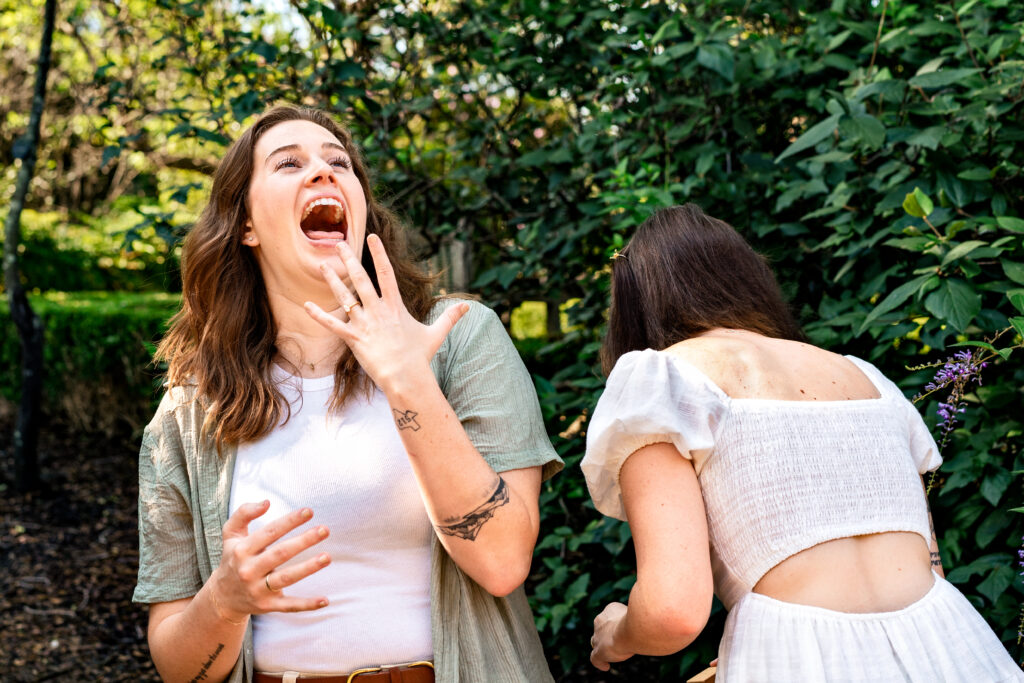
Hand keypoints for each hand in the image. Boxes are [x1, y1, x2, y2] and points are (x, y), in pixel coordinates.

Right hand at [209, 501, 331, 622]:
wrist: (221, 597)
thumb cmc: (233, 558)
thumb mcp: (231, 535)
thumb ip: (244, 513)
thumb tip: (266, 502)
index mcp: (242, 550)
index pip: (269, 532)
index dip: (289, 521)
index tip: (309, 511)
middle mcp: (249, 570)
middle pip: (280, 554)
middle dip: (304, 541)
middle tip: (325, 530)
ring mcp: (258, 589)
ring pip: (286, 578)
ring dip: (308, 568)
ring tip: (327, 557)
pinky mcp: (267, 605)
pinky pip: (289, 606)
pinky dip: (307, 604)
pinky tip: (325, 600)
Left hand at [303, 233, 468, 392]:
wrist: (406, 377)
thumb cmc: (420, 357)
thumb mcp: (436, 333)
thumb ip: (450, 317)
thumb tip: (468, 306)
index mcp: (395, 306)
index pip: (386, 273)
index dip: (378, 253)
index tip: (371, 237)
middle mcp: (378, 310)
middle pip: (360, 279)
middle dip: (348, 260)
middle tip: (338, 244)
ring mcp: (365, 324)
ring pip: (345, 297)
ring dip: (332, 281)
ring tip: (321, 266)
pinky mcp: (354, 339)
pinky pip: (334, 326)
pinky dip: (319, 316)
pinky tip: (305, 306)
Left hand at [590, 601, 633, 670]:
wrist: (632, 630)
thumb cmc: (640, 620)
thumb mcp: (640, 614)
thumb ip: (637, 618)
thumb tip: (644, 621)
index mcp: (610, 610)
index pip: (610, 616)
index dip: (615, 623)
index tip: (623, 629)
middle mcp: (600, 621)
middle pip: (601, 627)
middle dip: (607, 633)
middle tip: (618, 640)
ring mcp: (598, 637)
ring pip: (596, 641)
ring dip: (602, 645)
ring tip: (610, 652)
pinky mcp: (599, 651)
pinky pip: (595, 658)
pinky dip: (600, 662)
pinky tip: (605, 666)